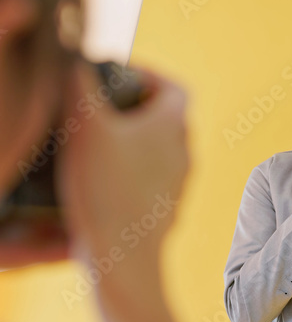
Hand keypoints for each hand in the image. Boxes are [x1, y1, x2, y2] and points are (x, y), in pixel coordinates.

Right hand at [56, 57, 189, 271]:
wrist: (122, 261)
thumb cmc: (106, 191)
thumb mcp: (84, 126)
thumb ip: (80, 84)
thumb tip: (79, 60)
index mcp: (173, 126)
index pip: (174, 87)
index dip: (148, 75)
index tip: (118, 75)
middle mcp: (183, 155)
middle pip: (166, 119)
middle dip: (134, 109)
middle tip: (100, 110)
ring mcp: (176, 188)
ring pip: (157, 154)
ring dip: (131, 144)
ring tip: (96, 147)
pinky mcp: (163, 214)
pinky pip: (149, 184)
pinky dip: (130, 176)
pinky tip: (100, 183)